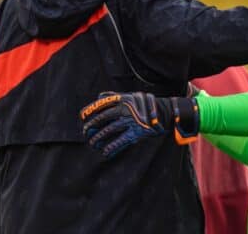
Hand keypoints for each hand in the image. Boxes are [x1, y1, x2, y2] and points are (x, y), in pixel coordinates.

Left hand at [80, 92, 198, 157]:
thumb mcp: (130, 96)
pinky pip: (121, 140)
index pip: (102, 104)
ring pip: (110, 130)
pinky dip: (112, 147)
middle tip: (85, 132)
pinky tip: (105, 152)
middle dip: (92, 126)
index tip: (82, 117)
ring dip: (99, 137)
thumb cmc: (144, 104)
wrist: (165, 112)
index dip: (90, 110)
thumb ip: (114, 96)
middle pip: (103, 117)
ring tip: (92, 143)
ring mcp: (131, 121)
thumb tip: (99, 96)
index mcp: (123, 99)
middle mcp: (126, 109)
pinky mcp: (137, 132)